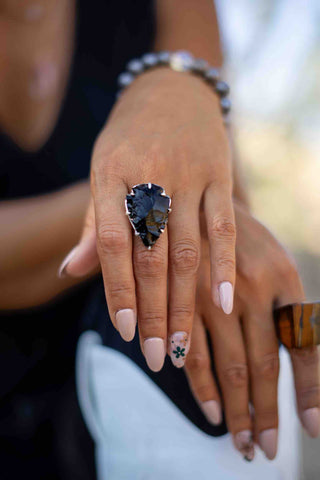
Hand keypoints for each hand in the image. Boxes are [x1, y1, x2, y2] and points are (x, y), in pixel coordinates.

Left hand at [61, 67, 235, 371]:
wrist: (170, 92)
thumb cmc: (129, 140)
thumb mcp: (102, 171)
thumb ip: (93, 224)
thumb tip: (72, 271)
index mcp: (111, 175)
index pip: (113, 244)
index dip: (118, 290)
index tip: (127, 332)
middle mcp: (149, 177)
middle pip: (151, 256)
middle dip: (154, 311)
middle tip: (157, 356)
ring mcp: (188, 176)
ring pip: (186, 250)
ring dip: (186, 302)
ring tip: (182, 344)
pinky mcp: (219, 175)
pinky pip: (224, 227)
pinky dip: (225, 265)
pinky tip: (223, 302)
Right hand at [184, 201, 319, 459]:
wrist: (205, 204)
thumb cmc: (248, 244)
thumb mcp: (278, 265)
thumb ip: (290, 311)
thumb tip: (305, 357)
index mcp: (284, 279)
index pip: (301, 347)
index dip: (307, 390)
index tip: (309, 430)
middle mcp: (252, 289)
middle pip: (261, 365)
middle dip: (266, 413)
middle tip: (267, 450)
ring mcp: (215, 295)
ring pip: (228, 365)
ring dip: (236, 410)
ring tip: (244, 443)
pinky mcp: (183, 297)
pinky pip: (192, 351)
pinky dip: (202, 386)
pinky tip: (211, 411)